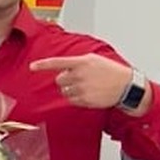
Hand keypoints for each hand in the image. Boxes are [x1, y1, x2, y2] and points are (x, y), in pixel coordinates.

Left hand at [30, 54, 145, 111]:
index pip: (57, 62)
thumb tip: (63, 66)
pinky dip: (76, 98)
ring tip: (85, 86)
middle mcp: (80, 75)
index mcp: (82, 62)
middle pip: (59, 80)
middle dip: (65, 80)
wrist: (126, 86)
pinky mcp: (85, 100)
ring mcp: (82, 88)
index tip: (32, 67)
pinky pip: (71, 100)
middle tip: (78, 79)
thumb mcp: (94, 59)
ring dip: (70, 89)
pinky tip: (88, 93)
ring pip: (64, 91)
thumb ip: (77, 62)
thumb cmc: (111, 71)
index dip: (43, 65)